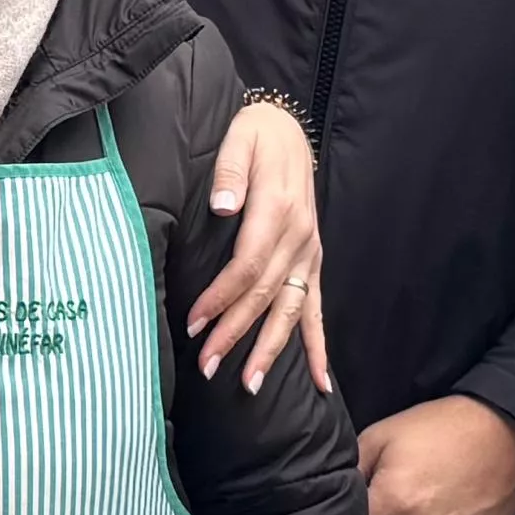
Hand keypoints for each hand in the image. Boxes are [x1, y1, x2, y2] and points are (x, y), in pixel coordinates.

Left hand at [185, 98, 332, 395]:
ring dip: (271, 349)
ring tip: (251, 384)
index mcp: (278, 211)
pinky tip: (320, 381)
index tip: (195, 323)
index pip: (247, 265)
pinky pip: (316, 309)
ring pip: (291, 310)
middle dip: (236, 333)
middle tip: (208, 366)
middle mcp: (298, 238)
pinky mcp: (312, 261)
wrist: (286, 130)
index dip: (221, 297)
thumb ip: (230, 173)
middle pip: (265, 295)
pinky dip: (318, 347)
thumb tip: (223, 207)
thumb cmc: (254, 137)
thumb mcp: (238, 140)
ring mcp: (309, 253)